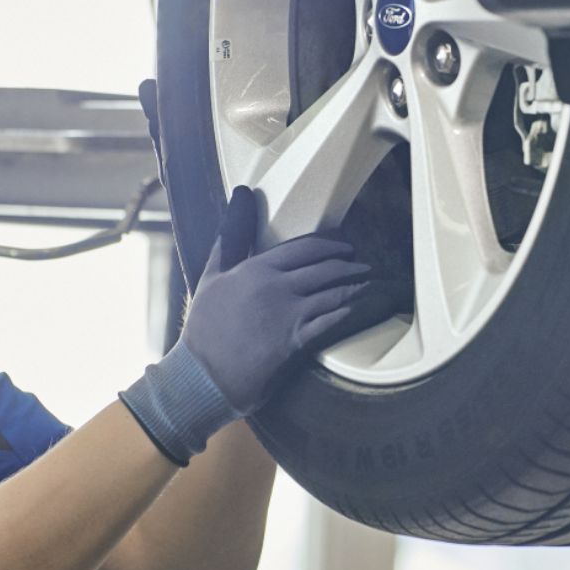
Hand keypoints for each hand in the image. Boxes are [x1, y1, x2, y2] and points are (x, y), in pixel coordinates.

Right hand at [118, 168, 393, 462]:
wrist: (202, 374)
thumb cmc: (205, 326)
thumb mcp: (212, 276)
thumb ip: (232, 236)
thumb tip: (242, 194)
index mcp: (256, 268)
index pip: (305, 247)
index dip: (331, 244)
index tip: (345, 244)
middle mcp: (277, 287)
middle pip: (325, 268)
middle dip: (349, 264)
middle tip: (362, 264)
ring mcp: (288, 314)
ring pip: (333, 293)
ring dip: (355, 287)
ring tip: (367, 284)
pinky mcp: (295, 342)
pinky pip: (330, 322)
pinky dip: (347, 313)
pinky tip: (356, 309)